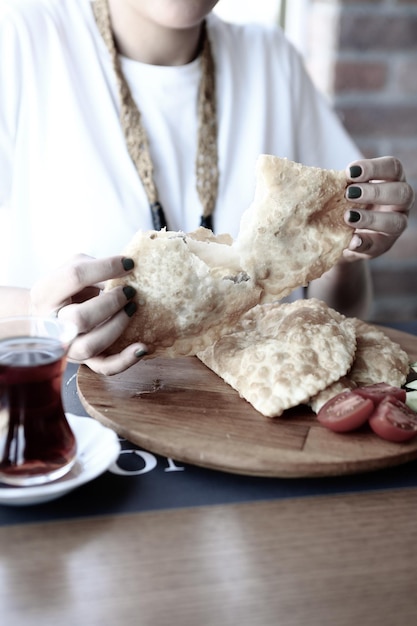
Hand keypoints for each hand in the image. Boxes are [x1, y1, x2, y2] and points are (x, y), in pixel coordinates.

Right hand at [30, 254, 146, 374]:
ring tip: (133, 309)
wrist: (50, 316)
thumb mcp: (73, 269)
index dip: (106, 267)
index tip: (129, 264)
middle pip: (80, 318)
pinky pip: (104, 367)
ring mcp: (68, 347)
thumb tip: (126, 272)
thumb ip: (94, 268)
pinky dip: (125, 360)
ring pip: (91, 345)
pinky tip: (141, 348)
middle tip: (129, 291)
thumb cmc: (67, 290)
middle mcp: (53, 325)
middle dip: (111, 302)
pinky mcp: (85, 362)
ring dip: (118, 325)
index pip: (75, 277)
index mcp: (45, 294)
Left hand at [342, 156, 413, 261]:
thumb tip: (325, 178)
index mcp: (392, 180)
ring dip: (371, 219)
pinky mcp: (382, 245)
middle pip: (403, 193)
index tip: (349, 172)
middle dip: (375, 192)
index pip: (393, 167)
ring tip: (348, 217)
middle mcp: (399, 202)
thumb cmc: (343, 202)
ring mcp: (394, 225)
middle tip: (349, 193)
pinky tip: (351, 241)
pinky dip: (363, 243)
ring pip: (397, 222)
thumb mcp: (344, 189)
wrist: (337, 235)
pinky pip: (378, 245)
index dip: (374, 167)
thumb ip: (341, 182)